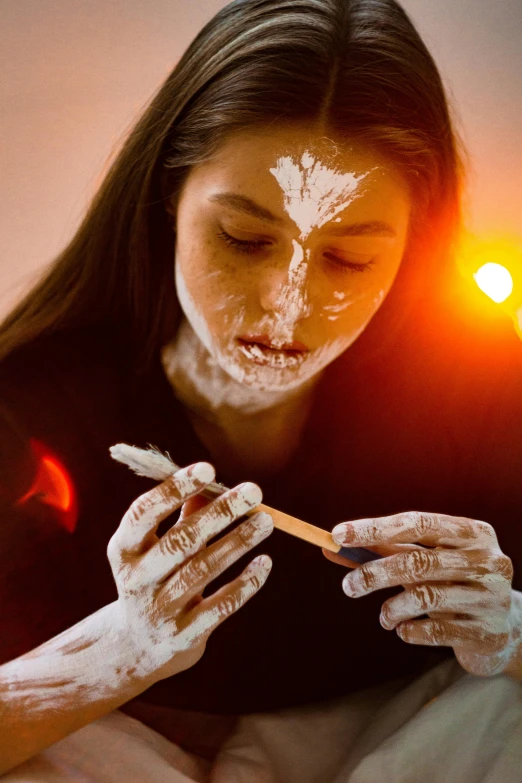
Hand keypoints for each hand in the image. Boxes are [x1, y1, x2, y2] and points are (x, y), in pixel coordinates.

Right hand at [106, 461, 272, 683]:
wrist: (136, 647)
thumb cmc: (154, 578)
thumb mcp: (155, 547)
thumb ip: (183, 516)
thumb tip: (214, 483)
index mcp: (123, 550)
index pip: (144, 512)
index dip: (174, 489)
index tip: (209, 468)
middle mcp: (136, 580)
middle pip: (180, 540)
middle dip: (220, 512)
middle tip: (254, 491)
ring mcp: (159, 610)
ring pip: (204, 570)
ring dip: (238, 542)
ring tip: (266, 522)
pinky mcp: (183, 636)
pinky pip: (221, 606)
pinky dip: (245, 583)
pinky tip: (265, 562)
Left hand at [329, 511, 518, 675]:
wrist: (505, 629)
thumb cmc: (454, 583)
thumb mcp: (425, 560)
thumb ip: (383, 551)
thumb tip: (332, 546)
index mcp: (474, 533)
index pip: (418, 523)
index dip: (375, 528)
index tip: (338, 534)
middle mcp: (488, 561)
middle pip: (419, 561)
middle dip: (375, 573)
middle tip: (347, 586)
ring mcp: (491, 598)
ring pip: (425, 598)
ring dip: (392, 608)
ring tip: (383, 617)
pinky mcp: (486, 633)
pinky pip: (436, 632)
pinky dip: (410, 631)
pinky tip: (403, 630)